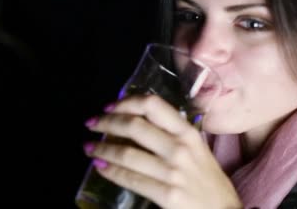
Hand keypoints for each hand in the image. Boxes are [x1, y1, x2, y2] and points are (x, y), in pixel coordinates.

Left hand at [83, 94, 242, 208]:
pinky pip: (130, 179)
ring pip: (127, 153)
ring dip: (102, 148)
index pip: (153, 105)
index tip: (110, 106)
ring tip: (89, 147)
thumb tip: (137, 121)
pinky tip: (100, 167)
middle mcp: (180, 148)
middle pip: (135, 126)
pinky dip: (110, 171)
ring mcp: (173, 172)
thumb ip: (172, 135)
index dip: (126, 102)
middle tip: (92, 124)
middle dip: (107, 122)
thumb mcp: (197, 149)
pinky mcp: (167, 195)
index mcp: (187, 132)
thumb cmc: (208, 182)